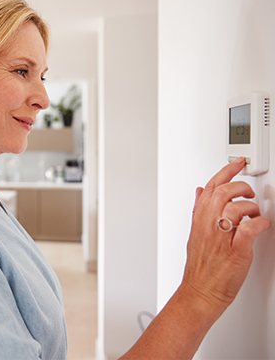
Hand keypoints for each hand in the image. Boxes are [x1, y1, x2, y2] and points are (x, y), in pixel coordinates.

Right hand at [179, 157, 270, 314]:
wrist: (200, 291)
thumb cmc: (200, 265)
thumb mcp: (194, 232)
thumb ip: (199, 209)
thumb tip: (200, 191)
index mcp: (200, 219)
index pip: (211, 187)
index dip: (225, 172)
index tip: (237, 164)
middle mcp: (209, 225)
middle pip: (223, 192)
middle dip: (241, 187)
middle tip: (248, 192)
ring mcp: (222, 238)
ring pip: (235, 208)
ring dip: (251, 207)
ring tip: (254, 214)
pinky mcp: (236, 251)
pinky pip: (248, 230)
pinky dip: (258, 224)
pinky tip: (260, 226)